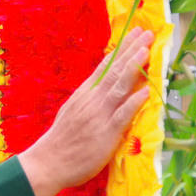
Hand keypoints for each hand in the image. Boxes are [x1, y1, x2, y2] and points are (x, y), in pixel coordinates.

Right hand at [18, 27, 154, 195]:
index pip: (106, 65)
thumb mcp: (73, 110)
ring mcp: (100, 115)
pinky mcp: (106, 133)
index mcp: (86, 93)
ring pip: (119, 86)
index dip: (122, 48)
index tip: (135, 33)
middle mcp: (93, 99)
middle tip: (147, 33)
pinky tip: (145, 91)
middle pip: (115, 70)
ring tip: (145, 50)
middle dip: (132, 50)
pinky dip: (134, 102)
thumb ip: (91, 98)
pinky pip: (122, 115)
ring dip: (133, 67)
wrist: (48, 162)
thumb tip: (106, 86)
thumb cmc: (62, 140)